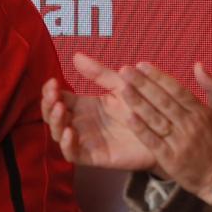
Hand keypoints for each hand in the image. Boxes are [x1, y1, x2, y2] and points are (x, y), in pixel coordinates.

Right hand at [41, 53, 156, 170]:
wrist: (163, 130)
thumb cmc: (143, 106)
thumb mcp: (120, 85)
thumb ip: (99, 73)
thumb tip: (76, 56)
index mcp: (84, 105)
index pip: (57, 98)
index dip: (50, 91)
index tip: (52, 82)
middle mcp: (81, 123)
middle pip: (53, 116)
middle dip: (48, 105)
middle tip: (53, 95)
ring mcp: (85, 140)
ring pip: (58, 134)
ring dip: (55, 121)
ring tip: (60, 109)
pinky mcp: (94, 156)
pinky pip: (73, 154)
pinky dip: (67, 144)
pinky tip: (69, 132)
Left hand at [116, 61, 211, 200]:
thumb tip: (198, 65)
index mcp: (201, 112)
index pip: (177, 90)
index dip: (158, 76)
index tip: (142, 65)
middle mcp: (189, 124)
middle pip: (163, 101)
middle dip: (143, 84)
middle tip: (125, 71)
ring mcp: (179, 142)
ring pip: (156, 119)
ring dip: (138, 103)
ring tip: (122, 89)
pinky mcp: (170, 159)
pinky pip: (153, 141)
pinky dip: (141, 129)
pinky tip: (127, 117)